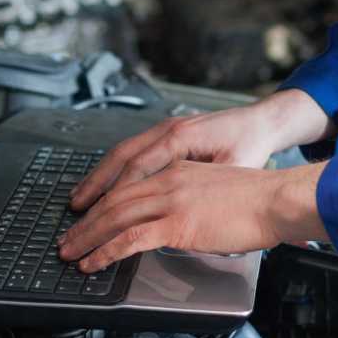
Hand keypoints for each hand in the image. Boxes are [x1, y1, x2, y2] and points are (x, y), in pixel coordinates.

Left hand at [57, 159, 326, 272]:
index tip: (88, 218)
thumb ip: (195, 205)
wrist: (276, 199)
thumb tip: (184, 227)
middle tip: (68, 238)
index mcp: (178, 171)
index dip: (103, 203)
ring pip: (114, 217)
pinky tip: (93, 263)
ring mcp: (170, 201)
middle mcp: (168, 181)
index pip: (129, 186)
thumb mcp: (218, 194)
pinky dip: (105, 252)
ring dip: (87, 238)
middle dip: (86, 222)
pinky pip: (130, 239)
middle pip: (114, 200)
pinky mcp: (176, 224)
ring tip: (70, 253)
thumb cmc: (260, 201)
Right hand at [69, 89, 328, 211]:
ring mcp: (163, 130)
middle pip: (120, 158)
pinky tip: (102, 188)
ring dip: (98, 179)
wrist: (262, 122)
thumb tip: (188, 212)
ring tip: (79, 202)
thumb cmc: (251, 145)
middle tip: (75, 212)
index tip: (100, 215)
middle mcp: (167, 129)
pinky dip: (112, 171)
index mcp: (182, 137)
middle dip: (95, 186)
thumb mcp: (235, 168)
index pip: (139, 166)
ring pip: (120, 154)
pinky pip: (130, 153)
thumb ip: (208, 187)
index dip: (117, 192)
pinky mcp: (165, 135)